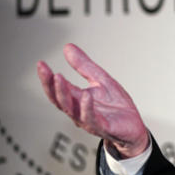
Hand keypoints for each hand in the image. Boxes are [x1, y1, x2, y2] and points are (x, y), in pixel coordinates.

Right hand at [37, 44, 148, 158]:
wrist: (134, 127)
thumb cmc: (117, 106)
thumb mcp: (102, 80)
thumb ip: (85, 66)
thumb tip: (67, 47)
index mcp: (77, 99)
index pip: (58, 89)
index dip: (47, 77)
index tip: (41, 64)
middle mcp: (79, 111)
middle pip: (59, 99)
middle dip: (50, 85)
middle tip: (45, 70)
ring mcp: (89, 120)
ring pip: (70, 109)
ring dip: (63, 94)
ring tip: (59, 77)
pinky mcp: (102, 127)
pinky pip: (91, 119)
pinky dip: (86, 108)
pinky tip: (86, 96)